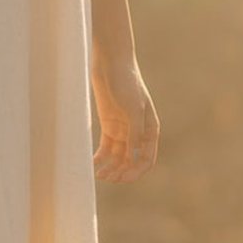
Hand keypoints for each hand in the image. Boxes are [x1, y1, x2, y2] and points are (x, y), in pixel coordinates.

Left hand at [91, 54, 158, 182]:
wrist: (111, 64)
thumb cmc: (127, 82)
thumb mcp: (133, 107)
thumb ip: (135, 132)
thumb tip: (134, 157)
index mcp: (150, 130)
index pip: (146, 159)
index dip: (136, 171)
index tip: (123, 178)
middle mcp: (137, 133)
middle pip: (131, 161)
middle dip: (121, 172)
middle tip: (108, 178)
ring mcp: (122, 130)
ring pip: (118, 157)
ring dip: (111, 168)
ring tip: (99, 175)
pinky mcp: (108, 126)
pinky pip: (106, 148)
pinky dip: (100, 158)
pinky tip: (92, 164)